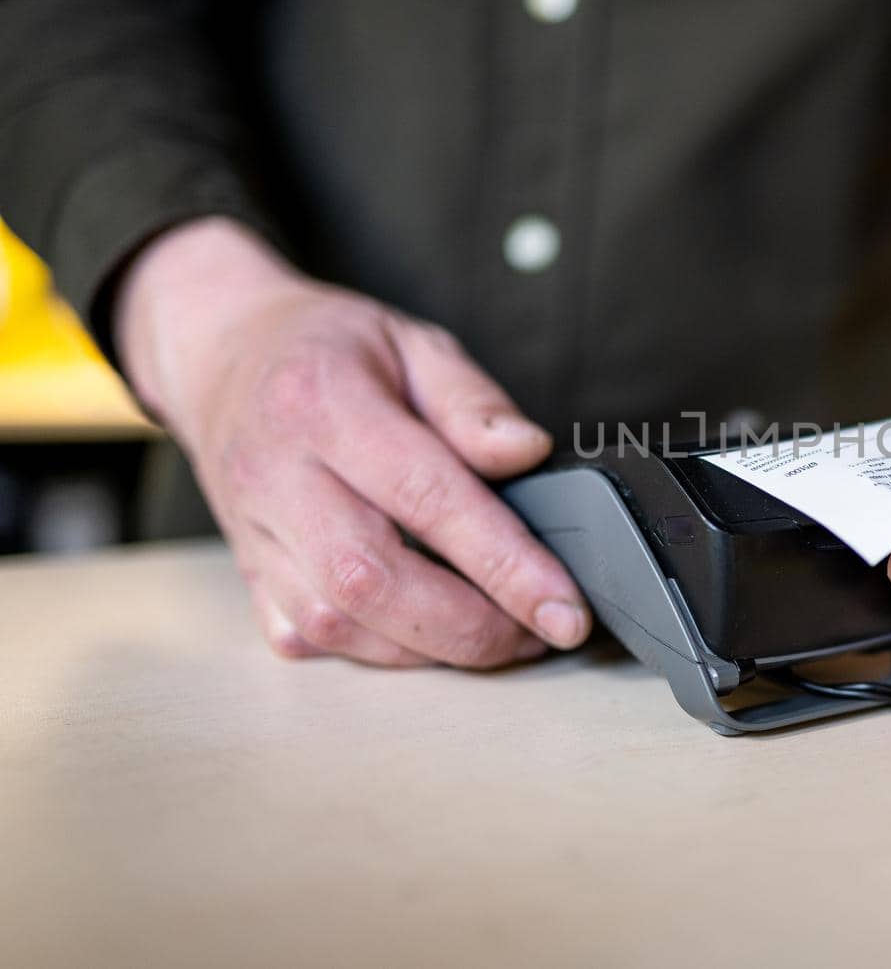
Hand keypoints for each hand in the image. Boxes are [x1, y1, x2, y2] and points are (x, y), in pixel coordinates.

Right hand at [116, 217, 590, 666]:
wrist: (222, 354)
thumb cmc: (330, 348)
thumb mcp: (413, 342)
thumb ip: (473, 401)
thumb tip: (530, 453)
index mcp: (324, 405)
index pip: (428, 497)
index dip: (505, 563)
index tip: (565, 606)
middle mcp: (277, 475)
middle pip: (373, 580)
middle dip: (472, 626)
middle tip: (541, 629)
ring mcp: (252, 531)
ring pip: (337, 623)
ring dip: (430, 647)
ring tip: (500, 633)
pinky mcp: (246, 573)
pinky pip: (307, 638)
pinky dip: (378, 650)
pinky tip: (427, 630)